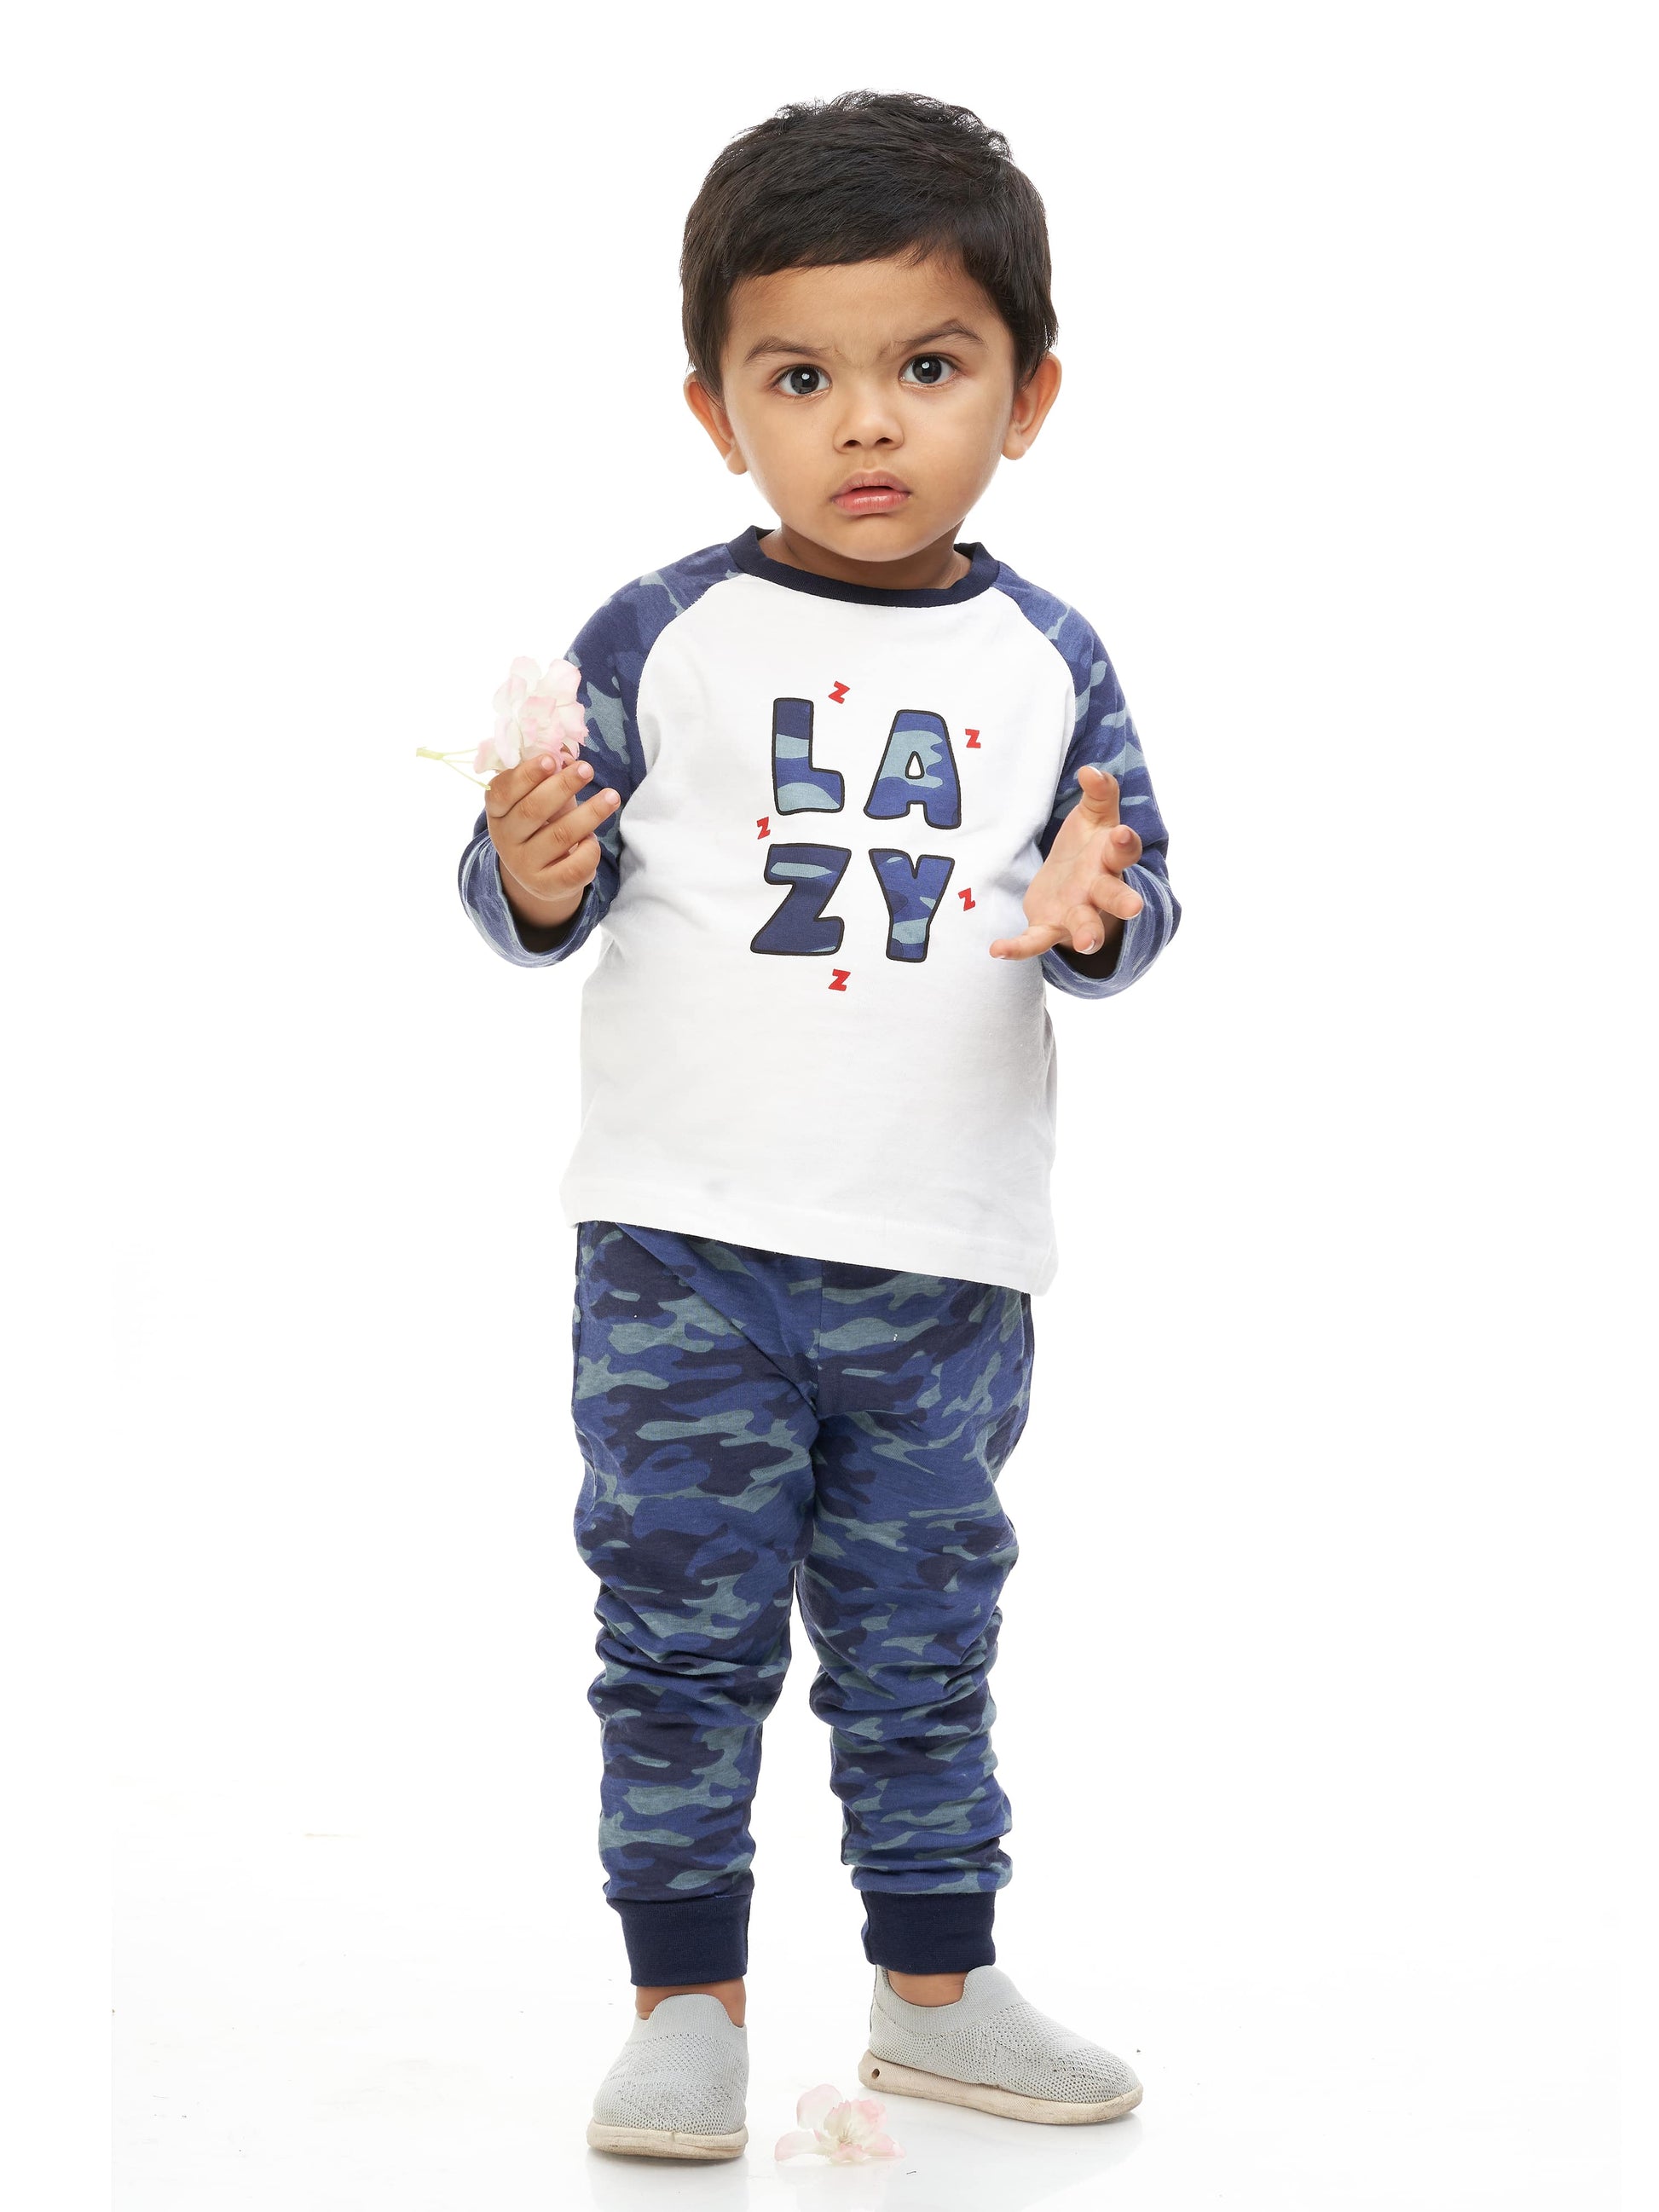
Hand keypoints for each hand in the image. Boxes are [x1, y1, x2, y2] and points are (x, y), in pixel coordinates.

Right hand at [485, 750, 619, 931]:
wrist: (540, 872)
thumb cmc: (541, 822)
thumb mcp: (537, 796)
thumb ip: (548, 775)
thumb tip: (567, 752)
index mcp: (497, 811)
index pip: (502, 791)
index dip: (526, 774)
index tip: (552, 759)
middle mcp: (505, 838)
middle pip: (533, 810)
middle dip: (563, 786)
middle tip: (587, 769)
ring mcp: (524, 865)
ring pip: (561, 836)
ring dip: (590, 813)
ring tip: (612, 796)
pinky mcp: (546, 885)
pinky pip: (574, 868)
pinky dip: (590, 850)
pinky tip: (594, 839)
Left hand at [990, 763, 1142, 960]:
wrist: (1070, 889)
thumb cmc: (1088, 849)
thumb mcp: (1095, 818)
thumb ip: (1099, 793)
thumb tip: (1091, 771)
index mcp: (1109, 858)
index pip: (1123, 850)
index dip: (1125, 842)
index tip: (1123, 833)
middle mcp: (1098, 889)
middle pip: (1114, 895)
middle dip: (1123, 901)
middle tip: (1134, 907)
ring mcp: (1076, 912)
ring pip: (1086, 925)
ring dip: (1089, 934)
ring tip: (1087, 943)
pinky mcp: (1050, 927)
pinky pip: (1036, 941)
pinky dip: (1018, 948)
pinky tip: (997, 949)